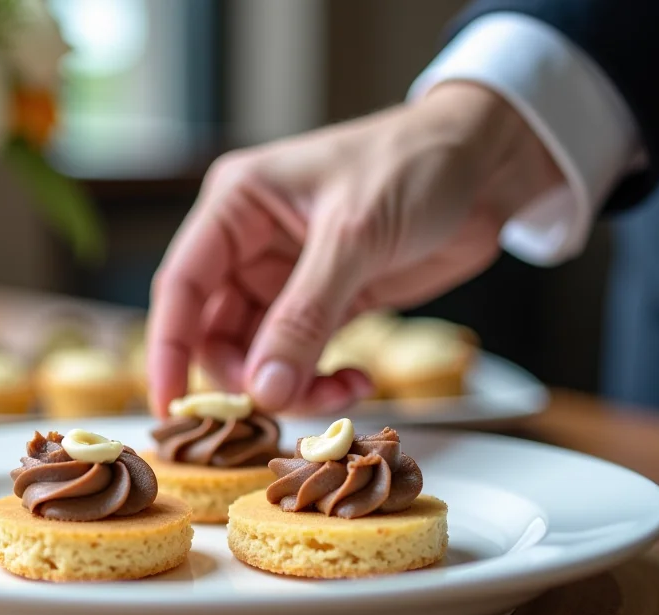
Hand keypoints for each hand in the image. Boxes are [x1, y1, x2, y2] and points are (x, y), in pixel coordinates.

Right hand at [146, 83, 563, 415]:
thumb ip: (304, 317)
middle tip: (283, 403)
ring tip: (340, 391)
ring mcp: (288, 278)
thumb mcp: (354, 237)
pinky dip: (320, 380)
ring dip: (290, 385)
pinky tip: (357, 380)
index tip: (170, 407)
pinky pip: (302, 358)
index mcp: (237, 206)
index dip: (169, 349)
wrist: (490, 162)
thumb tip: (262, 391)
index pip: (181, 285)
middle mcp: (250, 244)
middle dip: (246, 376)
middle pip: (215, 332)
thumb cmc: (415, 166)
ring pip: (260, 354)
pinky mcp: (329, 302)